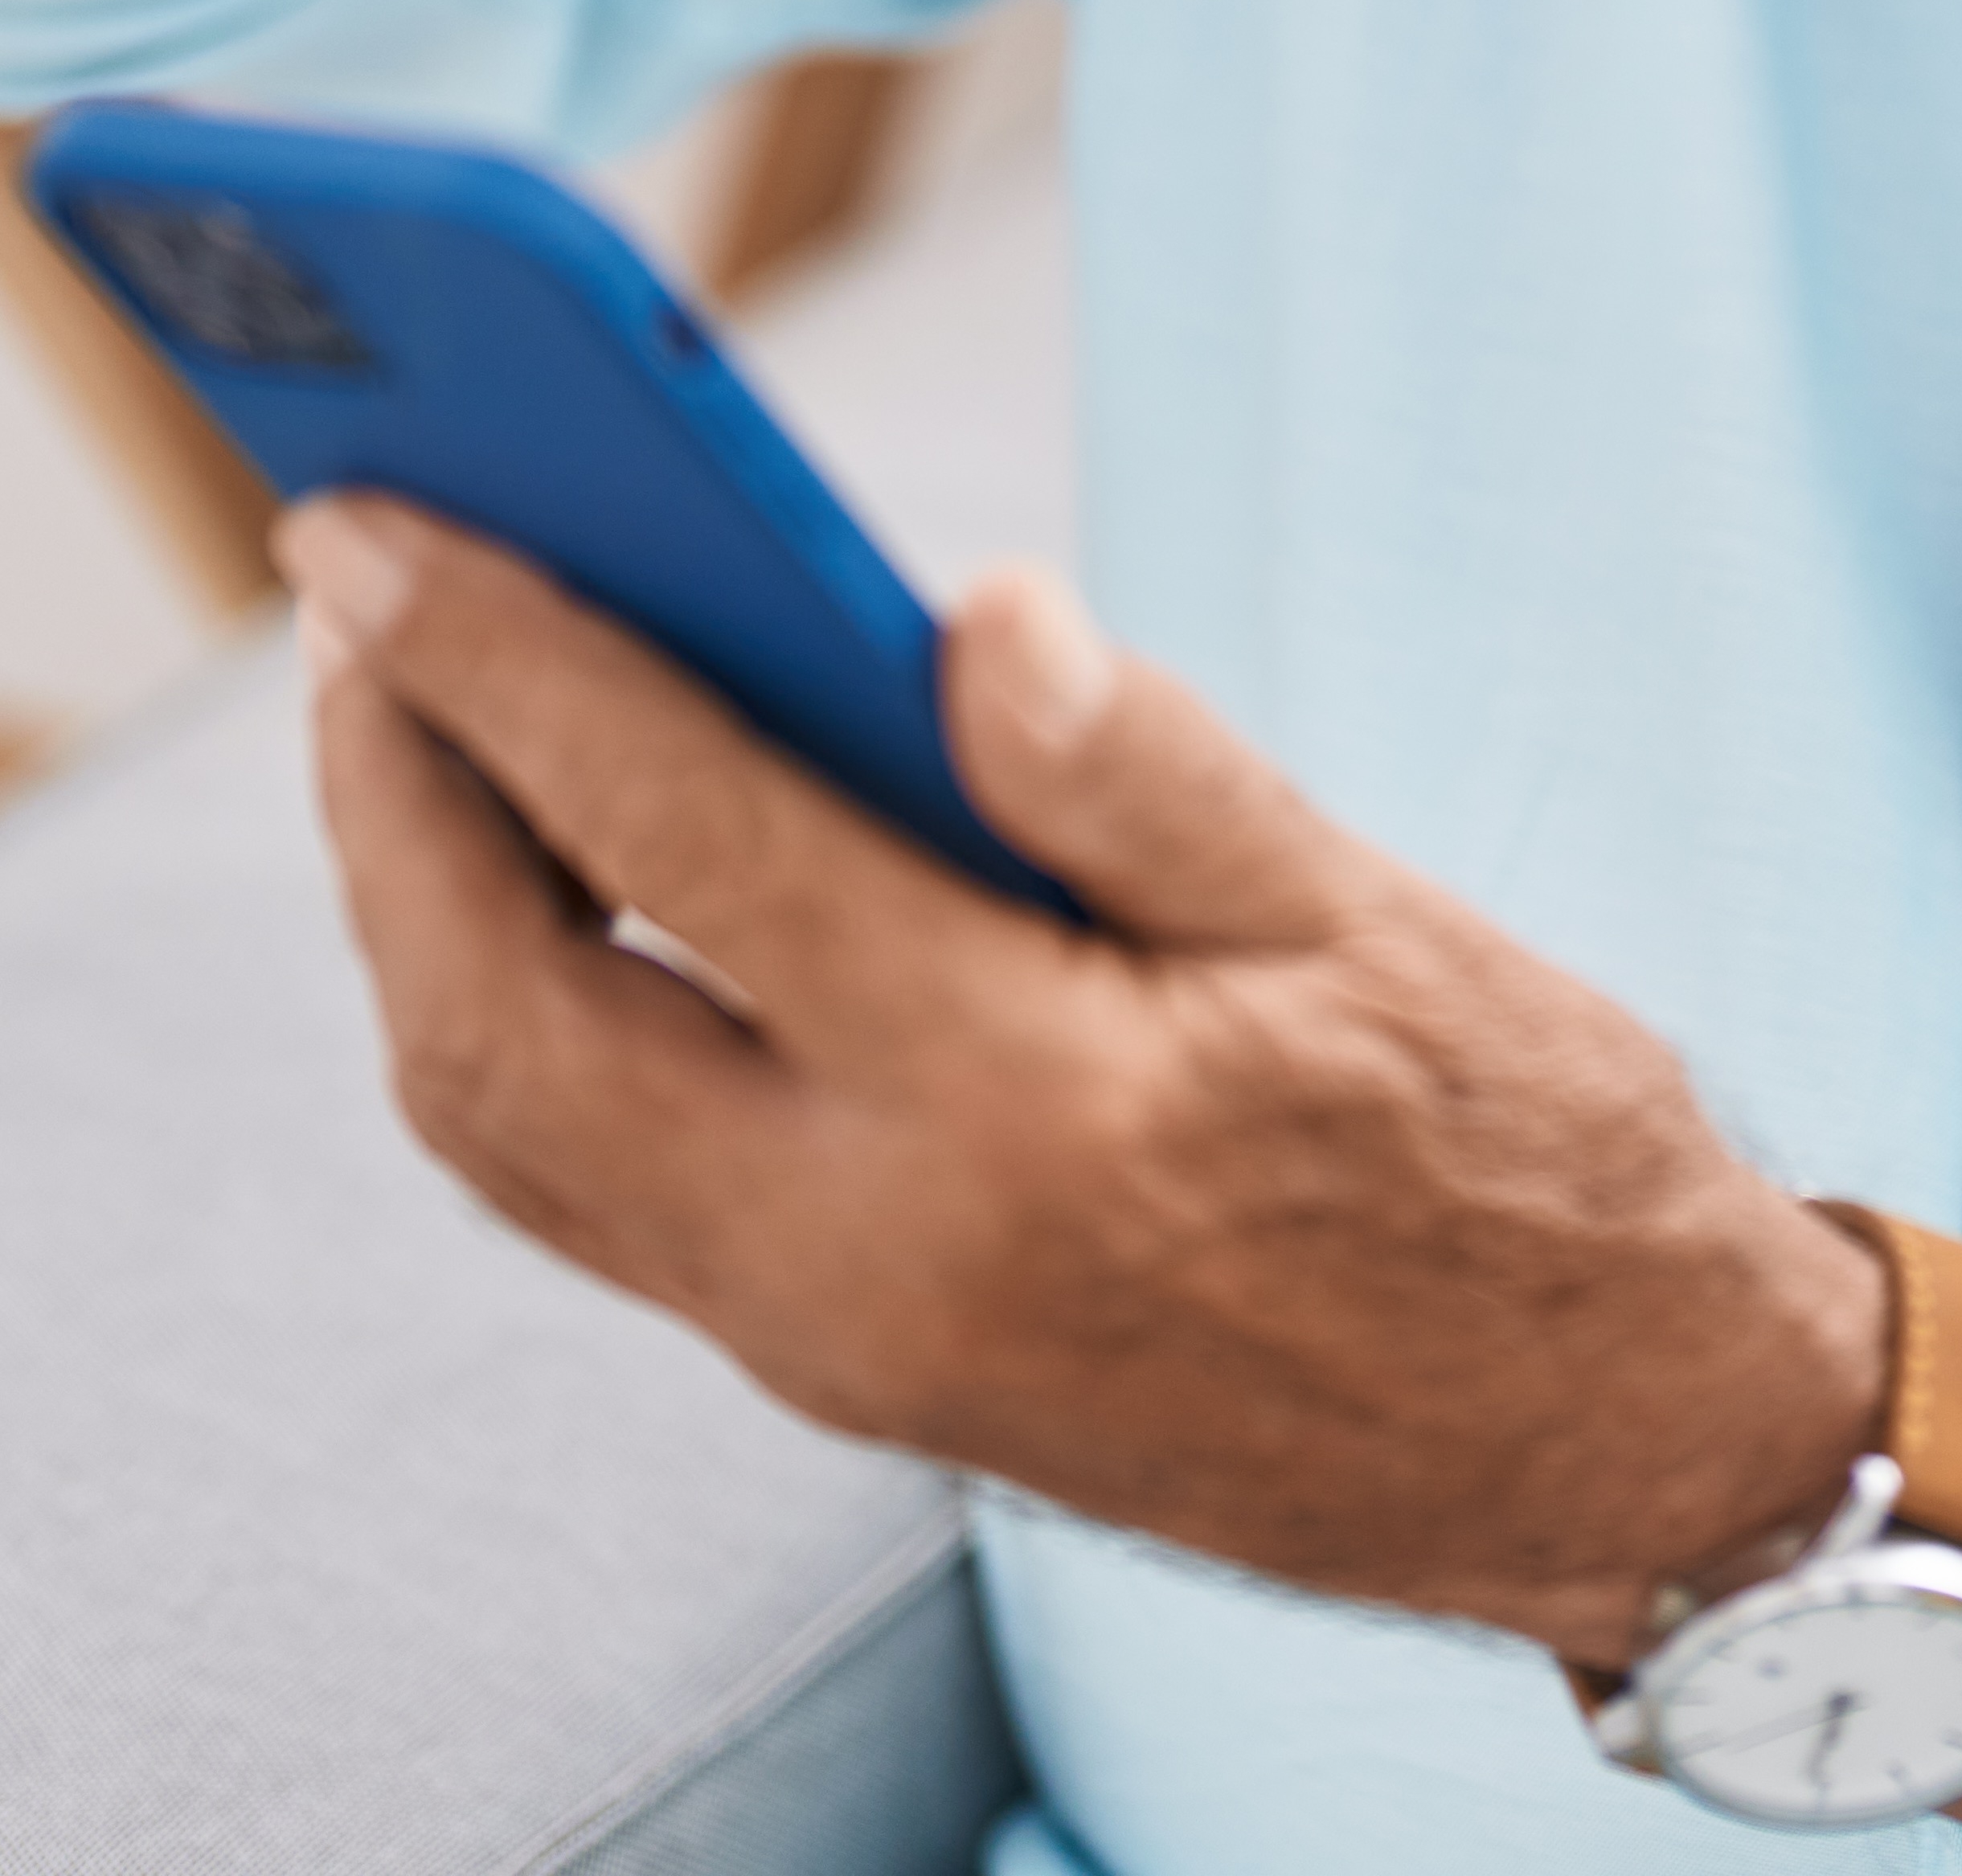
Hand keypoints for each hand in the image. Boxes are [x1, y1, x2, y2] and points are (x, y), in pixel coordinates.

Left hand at [275, 493, 1880, 1661]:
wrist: (1600, 1447)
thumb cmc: (1513, 1157)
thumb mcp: (1370, 923)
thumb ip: (1145, 773)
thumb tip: (972, 614)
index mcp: (1020, 1108)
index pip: (678, 839)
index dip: (501, 655)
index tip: (370, 514)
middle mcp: (874, 1251)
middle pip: (495, 1019)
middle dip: (384, 792)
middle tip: (361, 592)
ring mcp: (837, 1337)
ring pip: (509, 1128)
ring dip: (418, 912)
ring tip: (419, 711)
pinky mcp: (846, 1367)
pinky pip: (591, 1188)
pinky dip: (516, 1016)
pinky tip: (552, 881)